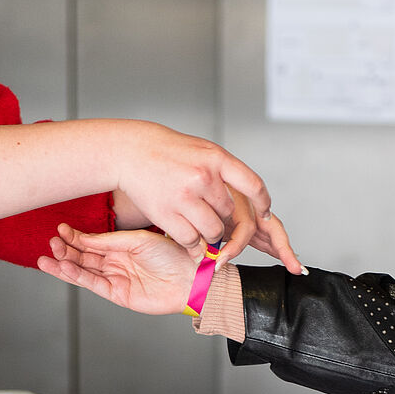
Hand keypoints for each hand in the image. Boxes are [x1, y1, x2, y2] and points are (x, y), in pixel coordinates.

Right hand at [38, 225, 196, 313]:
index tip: (60, 229)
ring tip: (46, 259)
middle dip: (66, 250)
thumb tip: (83, 238)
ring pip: (84, 272)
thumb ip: (110, 240)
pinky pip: (94, 284)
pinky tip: (64, 269)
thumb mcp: (139, 240)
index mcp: (121, 247)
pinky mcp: (119, 295)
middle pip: (84, 257)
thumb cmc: (173, 254)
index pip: (92, 242)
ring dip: (65, 266)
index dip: (75, 237)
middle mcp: (116, 262)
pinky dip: (78, 277)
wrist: (193, 277)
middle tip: (51, 243)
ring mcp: (116, 279)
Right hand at [109, 123, 276, 259]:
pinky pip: (191, 240)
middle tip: (207, 211)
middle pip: (230, 213)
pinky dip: (192, 242)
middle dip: (221, 216)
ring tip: (195, 220)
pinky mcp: (166, 214)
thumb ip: (224, 173)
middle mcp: (203, 177)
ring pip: (214, 231)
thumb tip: (250, 200)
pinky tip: (184, 229)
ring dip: (209, 233)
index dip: (262, 203)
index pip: (253, 186)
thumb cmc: (169, 152)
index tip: (263, 212)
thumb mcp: (202, 151)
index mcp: (216, 158)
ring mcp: (184, 197)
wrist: (131, 152)